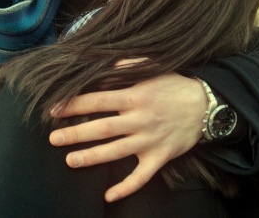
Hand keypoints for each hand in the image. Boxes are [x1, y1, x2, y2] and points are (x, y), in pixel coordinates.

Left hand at [49, 71, 206, 201]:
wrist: (205, 105)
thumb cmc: (174, 84)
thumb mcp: (151, 68)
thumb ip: (126, 64)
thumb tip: (104, 63)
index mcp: (134, 96)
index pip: (97, 101)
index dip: (74, 105)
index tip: (53, 110)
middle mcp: (139, 119)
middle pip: (102, 128)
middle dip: (76, 134)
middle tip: (53, 139)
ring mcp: (149, 140)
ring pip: (116, 152)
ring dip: (92, 157)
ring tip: (70, 161)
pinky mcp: (159, 157)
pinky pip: (141, 176)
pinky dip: (125, 188)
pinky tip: (107, 195)